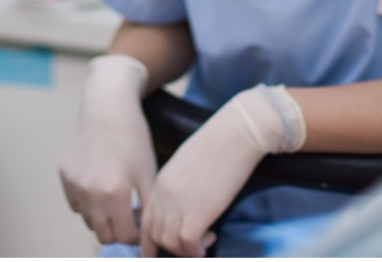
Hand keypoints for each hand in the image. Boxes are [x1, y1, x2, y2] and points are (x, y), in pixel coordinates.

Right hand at [60, 55, 156, 244]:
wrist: (107, 108)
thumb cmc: (133, 139)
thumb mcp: (149, 174)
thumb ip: (148, 210)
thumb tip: (148, 239)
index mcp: (114, 193)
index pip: (125, 237)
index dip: (136, 232)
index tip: (141, 220)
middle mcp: (89, 192)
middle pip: (104, 235)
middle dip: (118, 229)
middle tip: (128, 212)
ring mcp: (73, 184)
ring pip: (88, 221)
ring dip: (102, 217)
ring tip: (115, 196)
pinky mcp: (64, 175)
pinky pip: (76, 203)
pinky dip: (87, 202)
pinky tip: (99, 183)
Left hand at [140, 84, 305, 257]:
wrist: (236, 131)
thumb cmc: (219, 143)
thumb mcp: (188, 164)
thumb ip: (180, 185)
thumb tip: (188, 203)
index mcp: (160, 181)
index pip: (145, 219)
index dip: (151, 239)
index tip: (159, 249)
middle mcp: (164, 194)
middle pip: (153, 234)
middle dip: (170, 248)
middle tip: (190, 246)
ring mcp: (179, 202)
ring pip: (168, 242)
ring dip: (185, 249)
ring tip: (203, 242)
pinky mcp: (199, 211)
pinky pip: (188, 243)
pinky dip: (197, 249)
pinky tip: (210, 240)